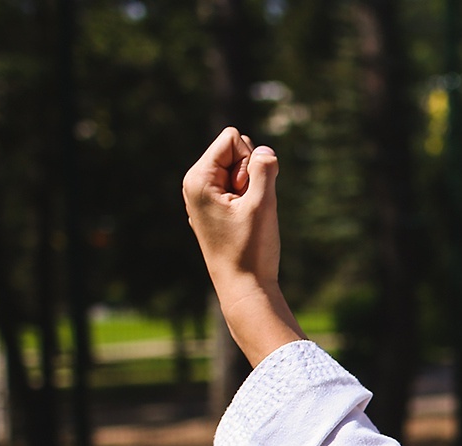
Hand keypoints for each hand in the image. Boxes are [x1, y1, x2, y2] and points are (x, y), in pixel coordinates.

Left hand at [182, 127, 302, 365]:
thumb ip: (264, 170)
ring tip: (248, 218)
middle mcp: (195, 185)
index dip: (249, 161)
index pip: (232, 139)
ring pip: (239, 172)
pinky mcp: (215, 211)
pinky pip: (239, 189)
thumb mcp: (262, 205)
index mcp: (198, 179)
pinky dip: (249, 201)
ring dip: (253, 189)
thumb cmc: (250, 250)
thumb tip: (265, 150)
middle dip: (250, 173)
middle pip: (234, 152)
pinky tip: (246, 225)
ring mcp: (204, 199)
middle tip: (247, 208)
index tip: (246, 194)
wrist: (244, 290)